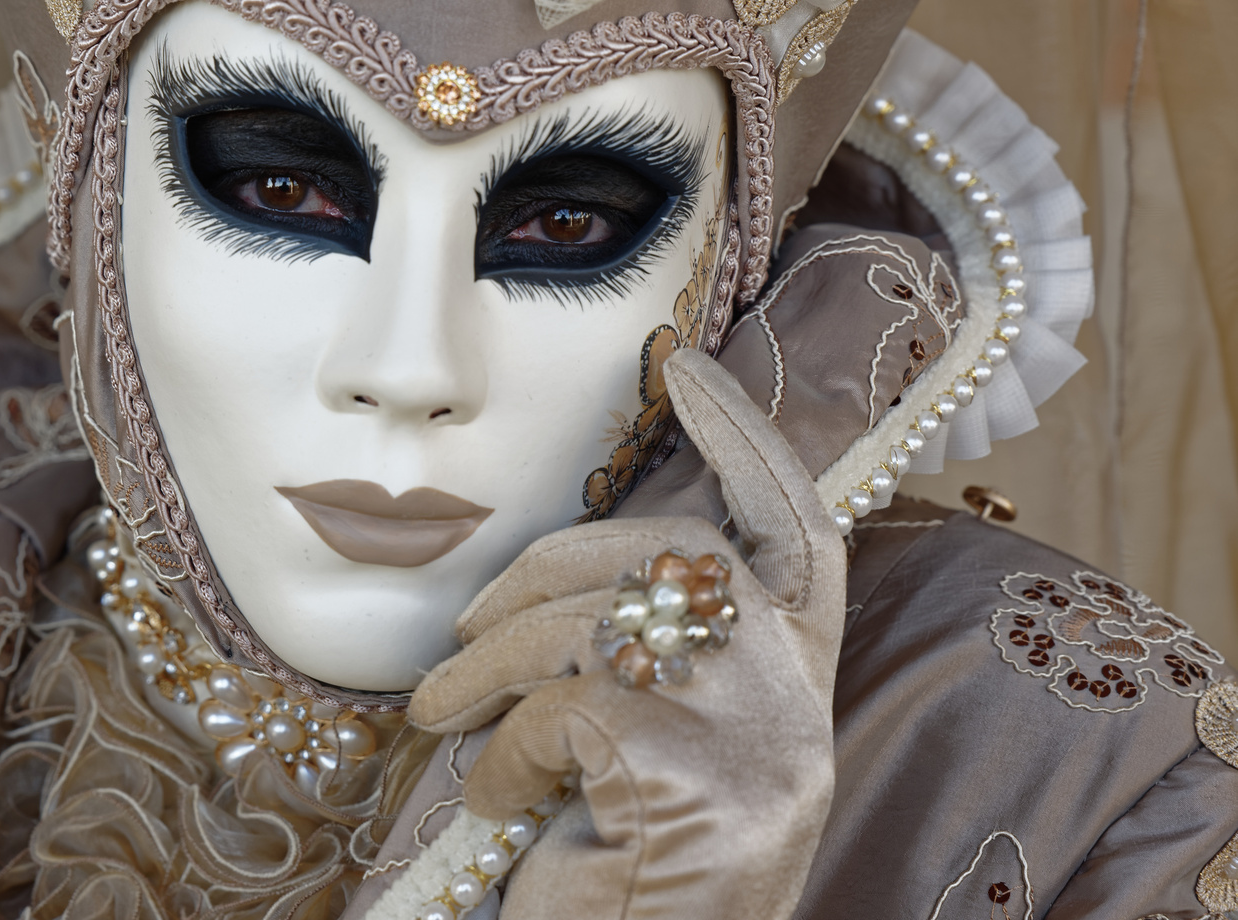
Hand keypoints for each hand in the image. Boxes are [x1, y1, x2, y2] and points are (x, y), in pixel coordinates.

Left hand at [408, 349, 845, 918]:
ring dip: (491, 664)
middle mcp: (796, 699)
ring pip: (596, 625)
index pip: (797, 530)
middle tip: (467, 622)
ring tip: (444, 711)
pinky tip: (500, 800)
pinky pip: (563, 708)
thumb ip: (667, 659)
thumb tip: (585, 580)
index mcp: (799, 684)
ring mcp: (754, 738)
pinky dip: (506, 748)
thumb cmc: (637, 871)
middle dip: (549, 564)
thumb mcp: (671, 754)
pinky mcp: (684, 779)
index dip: (749, 441)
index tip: (687, 371)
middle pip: (672, 554)